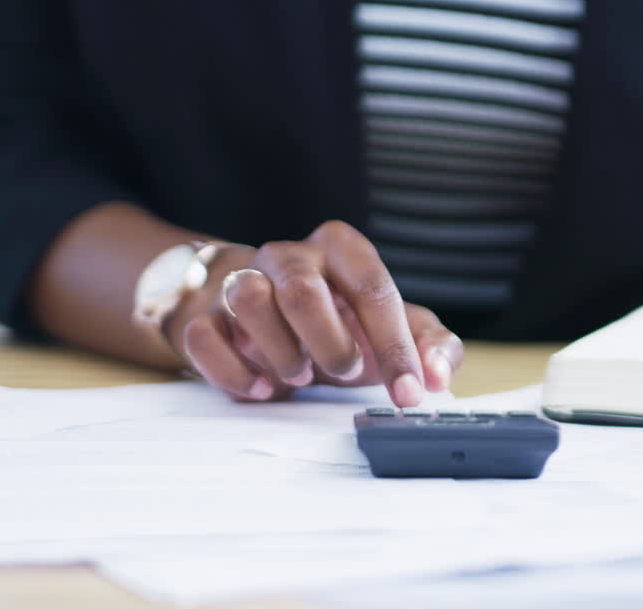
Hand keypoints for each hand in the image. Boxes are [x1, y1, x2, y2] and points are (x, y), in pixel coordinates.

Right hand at [168, 221, 462, 405]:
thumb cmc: (342, 324)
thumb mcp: (394, 330)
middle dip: (330, 343)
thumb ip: (432, 346)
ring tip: (299, 375)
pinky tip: (262, 388)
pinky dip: (234, 372)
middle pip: (301, 289)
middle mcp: (288, 257)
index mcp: (341, 249)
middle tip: (347, 373)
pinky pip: (205, 336)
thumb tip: (437, 375)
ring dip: (279, 350)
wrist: (269, 321)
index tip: (410, 392)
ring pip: (247, 299)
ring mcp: (240, 282)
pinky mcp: (204, 316)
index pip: (372, 288)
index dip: (395, 346)